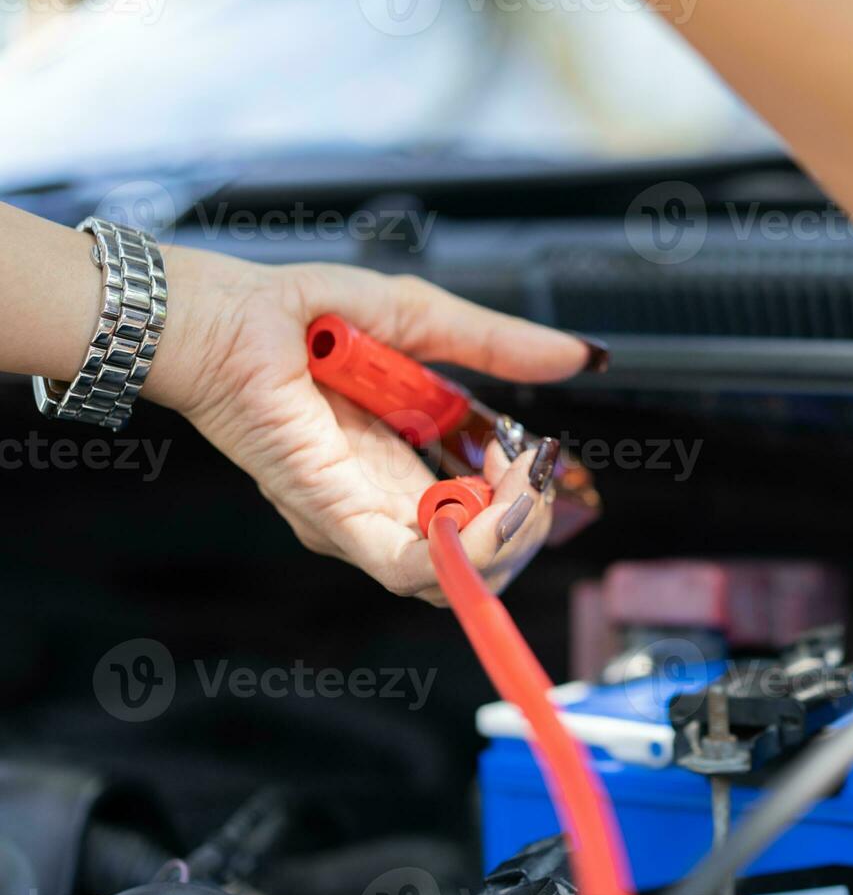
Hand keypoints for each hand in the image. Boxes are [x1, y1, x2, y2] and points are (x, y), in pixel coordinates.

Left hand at [148, 246, 596, 603]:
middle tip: (532, 468)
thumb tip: (581, 356)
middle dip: (528, 523)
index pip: (480, 526)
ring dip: (510, 537)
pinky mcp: (337, 520)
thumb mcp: (425, 322)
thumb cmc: (302, 316)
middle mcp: (384, 508)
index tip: (532, 453)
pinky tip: (499, 508)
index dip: (523, 503)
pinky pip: (412, 571)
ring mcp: (361, 521)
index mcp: (403, 471)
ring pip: (454, 581)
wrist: (229, 314)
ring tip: (521, 482)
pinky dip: (470, 553)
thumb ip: (499, 345)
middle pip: (477, 565)